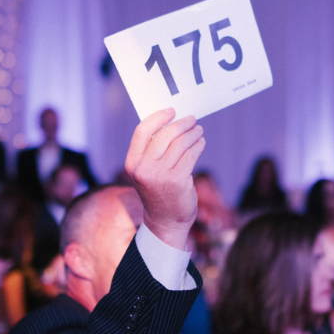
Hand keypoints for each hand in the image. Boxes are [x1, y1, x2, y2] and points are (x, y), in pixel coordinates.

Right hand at [124, 108, 205, 249]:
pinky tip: (201, 143)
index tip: (171, 111)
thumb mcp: (147, 171)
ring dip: (193, 134)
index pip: (142, 131)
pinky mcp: (178, 180)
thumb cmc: (158, 192)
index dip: (158, 118)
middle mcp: (144, 169)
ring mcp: (160, 175)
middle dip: (181, 124)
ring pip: (180, 144)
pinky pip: (191, 155)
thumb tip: (172, 122)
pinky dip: (198, 146)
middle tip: (192, 119)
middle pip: (165, 135)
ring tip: (198, 131)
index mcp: (133, 163)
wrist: (166, 221)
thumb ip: (153, 151)